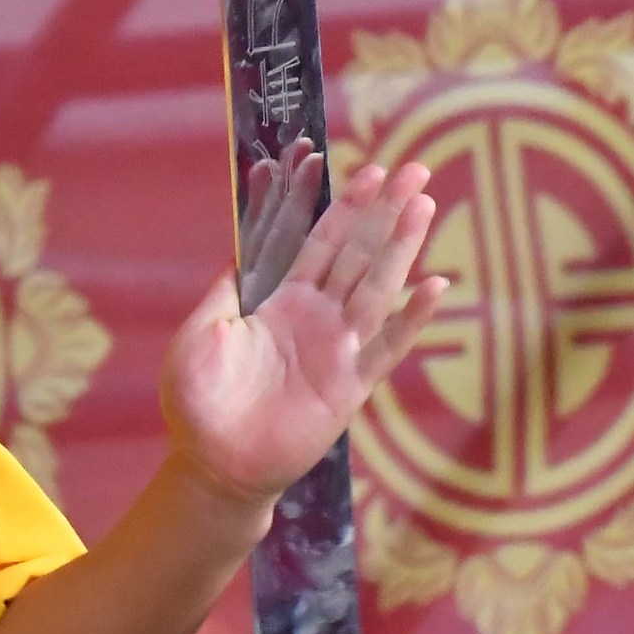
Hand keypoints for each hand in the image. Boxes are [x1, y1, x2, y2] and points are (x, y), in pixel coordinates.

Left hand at [161, 158, 448, 505]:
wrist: (214, 465)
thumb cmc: (198, 402)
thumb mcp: (200, 334)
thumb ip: (226, 292)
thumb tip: (239, 250)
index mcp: (278, 301)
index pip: (316, 242)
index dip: (340, 207)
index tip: (363, 169)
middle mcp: (314, 317)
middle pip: (357, 252)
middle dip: (383, 210)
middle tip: (413, 168)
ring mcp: (336, 348)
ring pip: (376, 285)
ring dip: (401, 246)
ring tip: (424, 204)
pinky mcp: (350, 384)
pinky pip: (386, 346)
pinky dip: (411, 318)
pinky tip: (435, 286)